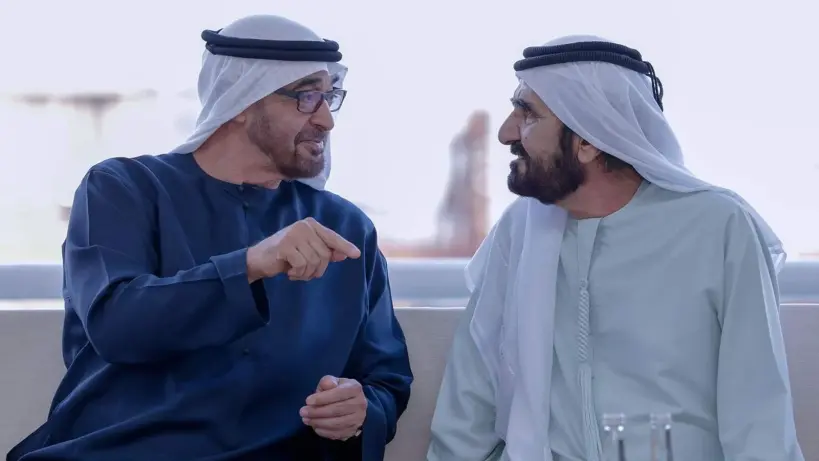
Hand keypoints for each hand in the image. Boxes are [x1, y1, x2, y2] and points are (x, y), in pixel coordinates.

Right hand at [246, 218, 360, 281]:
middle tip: (304, 272)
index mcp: (310, 225)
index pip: (332, 237)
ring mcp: (294, 234)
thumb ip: (325, 252)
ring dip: (306, 273)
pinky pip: (302, 265)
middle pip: (324, 254)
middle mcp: (304, 226)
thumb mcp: (307, 253)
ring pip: (314, 261)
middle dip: (317, 269)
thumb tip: (344, 254)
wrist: (258, 259)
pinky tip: (289, 271)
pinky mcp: (286, 245)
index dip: (344, 246)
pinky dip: (297, 273)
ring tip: (295, 271)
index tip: (356, 254)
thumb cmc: (284, 256)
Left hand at [300, 375, 366, 440]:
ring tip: (306, 420)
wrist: (355, 405)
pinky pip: (337, 433)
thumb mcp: (334, 382)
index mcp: (355, 389)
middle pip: (336, 410)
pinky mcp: (353, 431)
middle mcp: (360, 404)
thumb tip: (326, 385)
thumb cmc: (340, 391)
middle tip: (302, 412)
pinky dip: (324, 431)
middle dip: (317, 412)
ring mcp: (357, 419)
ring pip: (336, 423)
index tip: (307, 401)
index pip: (339, 393)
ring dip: (318, 422)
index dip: (322, 398)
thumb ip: (328, 382)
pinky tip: (315, 427)